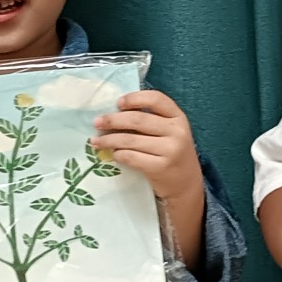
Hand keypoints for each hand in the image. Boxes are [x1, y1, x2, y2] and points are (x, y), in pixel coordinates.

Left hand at [89, 91, 205, 201]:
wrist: (186, 183)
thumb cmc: (171, 152)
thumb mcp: (169, 132)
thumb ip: (150, 120)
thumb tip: (114, 113)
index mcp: (178, 117)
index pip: (156, 99)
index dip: (134, 98)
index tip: (117, 103)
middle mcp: (177, 131)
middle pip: (138, 119)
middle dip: (113, 120)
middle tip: (97, 122)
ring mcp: (170, 150)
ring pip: (131, 140)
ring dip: (109, 140)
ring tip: (96, 141)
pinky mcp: (161, 167)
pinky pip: (132, 157)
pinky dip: (118, 154)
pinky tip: (112, 154)